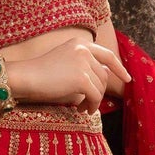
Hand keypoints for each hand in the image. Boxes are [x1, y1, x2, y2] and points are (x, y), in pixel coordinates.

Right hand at [8, 38, 131, 109]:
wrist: (27, 76)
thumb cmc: (41, 72)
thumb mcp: (65, 60)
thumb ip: (85, 63)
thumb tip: (107, 74)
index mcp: (80, 43)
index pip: (107, 55)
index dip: (119, 68)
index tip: (127, 78)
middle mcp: (84, 49)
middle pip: (104, 75)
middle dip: (100, 91)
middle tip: (90, 104)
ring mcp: (83, 63)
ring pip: (100, 87)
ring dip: (94, 100)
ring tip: (83, 108)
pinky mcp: (81, 78)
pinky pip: (95, 96)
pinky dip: (92, 105)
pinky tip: (83, 110)